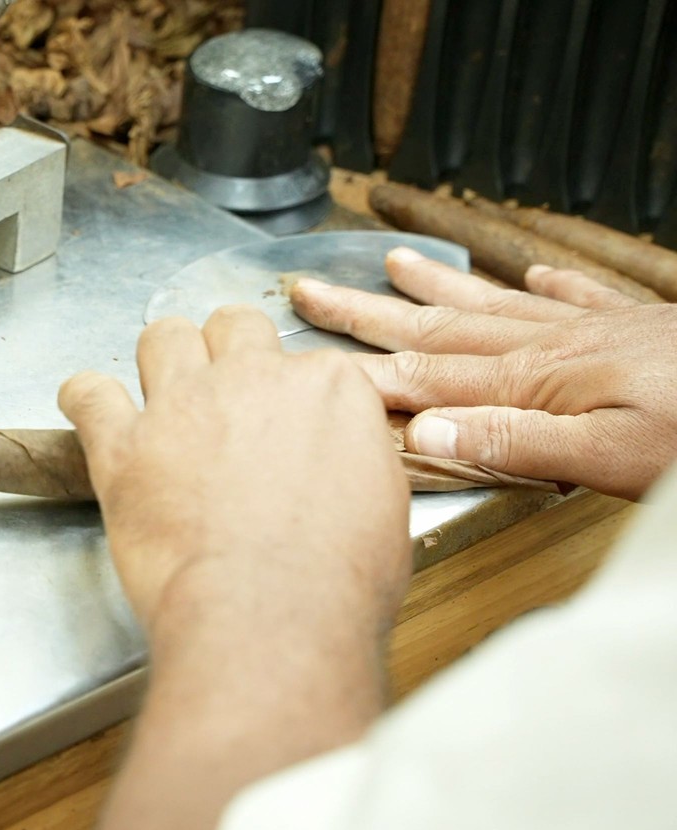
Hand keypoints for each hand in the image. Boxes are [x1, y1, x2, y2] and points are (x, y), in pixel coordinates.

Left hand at [59, 306, 410, 637]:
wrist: (267, 616)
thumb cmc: (334, 582)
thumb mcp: (383, 504)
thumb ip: (354, 458)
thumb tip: (337, 462)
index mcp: (327, 387)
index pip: (304, 363)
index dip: (288, 397)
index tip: (279, 426)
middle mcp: (253, 379)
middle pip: (232, 328)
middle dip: (224, 353)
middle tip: (219, 397)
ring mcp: (183, 406)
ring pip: (163, 338)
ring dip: (160, 361)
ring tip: (159, 397)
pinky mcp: (124, 447)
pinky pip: (88, 395)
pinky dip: (84, 399)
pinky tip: (88, 409)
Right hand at [290, 248, 676, 499]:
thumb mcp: (606, 459)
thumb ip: (512, 443)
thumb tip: (424, 429)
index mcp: (535, 382)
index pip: (423, 377)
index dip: (358, 373)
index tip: (301, 366)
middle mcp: (551, 347)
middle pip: (439, 329)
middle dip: (368, 313)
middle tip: (309, 290)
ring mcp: (592, 334)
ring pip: (493, 305)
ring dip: (437, 289)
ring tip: (393, 266)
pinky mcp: (634, 331)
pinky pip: (571, 299)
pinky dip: (540, 289)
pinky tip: (525, 276)